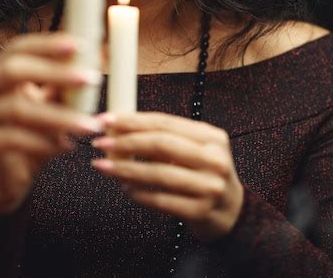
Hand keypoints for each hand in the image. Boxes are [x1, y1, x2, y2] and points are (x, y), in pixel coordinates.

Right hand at [0, 32, 102, 212]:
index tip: (79, 45)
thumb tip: (100, 54)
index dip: (47, 44)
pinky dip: (43, 142)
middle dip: (55, 73)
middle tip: (90, 79)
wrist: (8, 178)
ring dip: (59, 116)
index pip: (18, 47)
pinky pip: (12, 138)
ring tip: (89, 125)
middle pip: (13, 70)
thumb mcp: (51, 103)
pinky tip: (66, 147)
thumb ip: (66, 81)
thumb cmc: (32, 132)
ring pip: (17, 108)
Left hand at [90, 112, 243, 242]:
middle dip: (126, 142)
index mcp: (211, 136)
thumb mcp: (194, 149)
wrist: (231, 212)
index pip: (165, 122)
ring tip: (103, 166)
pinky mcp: (201, 212)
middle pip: (162, 144)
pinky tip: (124, 187)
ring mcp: (210, 186)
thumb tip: (119, 128)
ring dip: (126, 169)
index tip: (107, 120)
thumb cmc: (202, 174)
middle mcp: (214, 158)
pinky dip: (139, 193)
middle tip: (101, 143)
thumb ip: (164, 137)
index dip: (133, 120)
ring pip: (158, 173)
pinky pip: (161, 200)